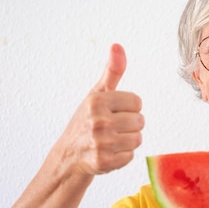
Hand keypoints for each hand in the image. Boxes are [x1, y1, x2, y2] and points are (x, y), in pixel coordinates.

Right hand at [57, 43, 144, 175]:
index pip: (137, 102)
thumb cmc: (85, 122)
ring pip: (138, 139)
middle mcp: (98, 121)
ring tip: (110, 140)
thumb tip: (118, 46)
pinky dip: (122, 156)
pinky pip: (131, 156)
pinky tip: (109, 153)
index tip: (114, 112)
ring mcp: (101, 143)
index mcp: (97, 101)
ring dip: (128, 141)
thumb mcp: (96, 94)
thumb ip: (112, 71)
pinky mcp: (104, 162)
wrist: (68, 156)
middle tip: (112, 128)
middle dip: (129, 125)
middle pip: (140, 121)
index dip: (128, 108)